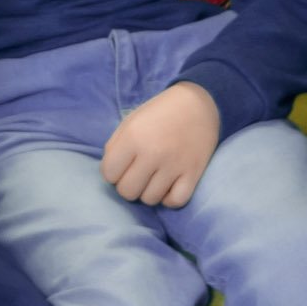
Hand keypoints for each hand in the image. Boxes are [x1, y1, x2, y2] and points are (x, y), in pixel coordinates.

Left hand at [100, 82, 219, 207]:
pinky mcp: (193, 173)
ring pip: (150, 199)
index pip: (108, 173)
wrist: (197, 104)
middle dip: (128, 184)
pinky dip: (169, 198)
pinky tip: (169, 185)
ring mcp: (174, 165)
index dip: (112, 171)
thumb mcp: (131, 121)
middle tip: (137, 173)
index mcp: (133, 137)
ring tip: (154, 177)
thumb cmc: (160, 112)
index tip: (122, 165)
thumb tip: (110, 173)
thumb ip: (115, 146)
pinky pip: (175, 201)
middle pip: (127, 192)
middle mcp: (152, 153)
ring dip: (148, 191)